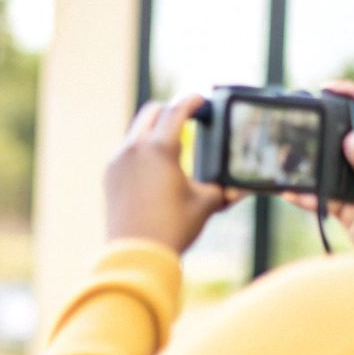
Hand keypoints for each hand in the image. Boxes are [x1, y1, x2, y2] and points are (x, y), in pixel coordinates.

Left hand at [105, 96, 235, 253]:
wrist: (136, 255)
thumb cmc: (174, 228)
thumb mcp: (206, 204)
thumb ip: (224, 188)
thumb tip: (244, 186)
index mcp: (160, 148)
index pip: (178, 110)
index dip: (193, 101)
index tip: (202, 99)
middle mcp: (135, 148)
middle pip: (152, 112)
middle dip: (171, 111)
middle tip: (187, 119)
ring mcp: (118, 160)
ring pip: (137, 131)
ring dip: (154, 130)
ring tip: (172, 144)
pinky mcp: (109, 175)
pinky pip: (127, 151)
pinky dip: (141, 149)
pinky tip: (154, 166)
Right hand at [282, 81, 353, 250]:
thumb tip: (349, 136)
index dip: (350, 94)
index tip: (327, 87)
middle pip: (344, 134)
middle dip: (323, 126)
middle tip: (299, 120)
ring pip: (330, 166)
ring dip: (310, 163)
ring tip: (287, 157)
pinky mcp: (350, 207)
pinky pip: (323, 195)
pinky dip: (307, 194)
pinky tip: (290, 192)